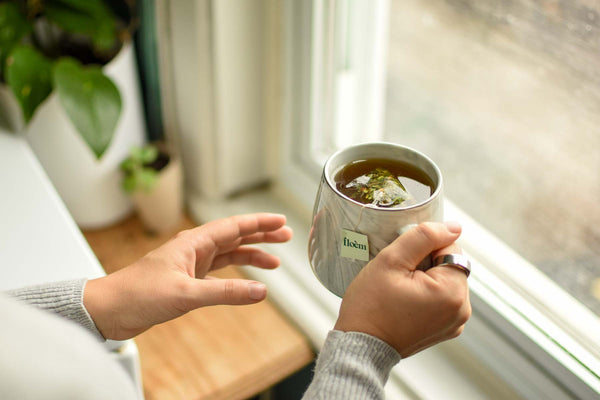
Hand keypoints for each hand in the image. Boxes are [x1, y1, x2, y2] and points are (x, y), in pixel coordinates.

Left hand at [84, 213, 292, 339]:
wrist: (109, 310)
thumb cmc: (137, 294)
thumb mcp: (185, 293)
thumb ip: (225, 292)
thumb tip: (260, 291)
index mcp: (193, 242)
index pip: (234, 226)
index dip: (259, 223)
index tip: (280, 221)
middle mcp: (194, 249)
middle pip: (235, 236)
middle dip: (260, 235)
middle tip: (285, 236)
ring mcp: (191, 264)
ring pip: (229, 254)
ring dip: (251, 254)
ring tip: (275, 261)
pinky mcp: (187, 280)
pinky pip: (219, 272)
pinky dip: (236, 274)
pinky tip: (247, 280)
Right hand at [334, 221, 470, 357]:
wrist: (360, 345)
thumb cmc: (370, 305)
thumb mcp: (391, 261)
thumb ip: (423, 237)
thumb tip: (454, 227)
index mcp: (453, 292)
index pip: (450, 248)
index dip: (424, 247)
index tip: (403, 261)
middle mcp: (461, 310)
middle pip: (449, 265)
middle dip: (426, 263)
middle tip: (398, 276)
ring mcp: (455, 323)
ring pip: (445, 280)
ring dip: (426, 278)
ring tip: (400, 290)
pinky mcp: (446, 329)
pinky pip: (441, 299)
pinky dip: (426, 294)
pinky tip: (405, 301)